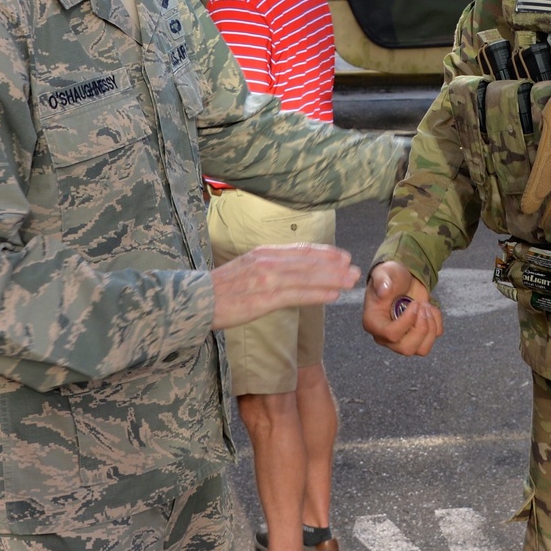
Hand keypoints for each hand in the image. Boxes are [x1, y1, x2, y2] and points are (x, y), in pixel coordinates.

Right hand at [211, 243, 359, 330]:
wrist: (195, 300)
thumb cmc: (218, 290)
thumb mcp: (244, 268)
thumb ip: (266, 267)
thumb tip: (287, 271)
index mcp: (263, 253)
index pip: (300, 250)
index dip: (324, 252)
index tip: (342, 255)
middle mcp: (267, 261)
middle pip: (308, 261)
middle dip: (334, 265)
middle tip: (355, 268)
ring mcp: (266, 279)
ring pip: (307, 276)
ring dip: (332, 278)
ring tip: (350, 281)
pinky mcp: (264, 298)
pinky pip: (297, 294)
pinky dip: (317, 293)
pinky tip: (333, 294)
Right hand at [362, 261, 442, 355]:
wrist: (404, 280)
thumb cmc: (391, 277)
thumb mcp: (385, 273)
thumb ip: (382, 280)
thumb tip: (383, 290)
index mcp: (373, 323)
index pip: (390, 334)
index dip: (407, 321)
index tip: (415, 304)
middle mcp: (385, 336)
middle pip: (406, 348)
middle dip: (421, 328)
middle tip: (422, 306)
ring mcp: (402, 339)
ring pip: (421, 350)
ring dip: (430, 327)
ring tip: (427, 307)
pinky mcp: (417, 337)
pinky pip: (432, 340)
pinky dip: (437, 323)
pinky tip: (430, 308)